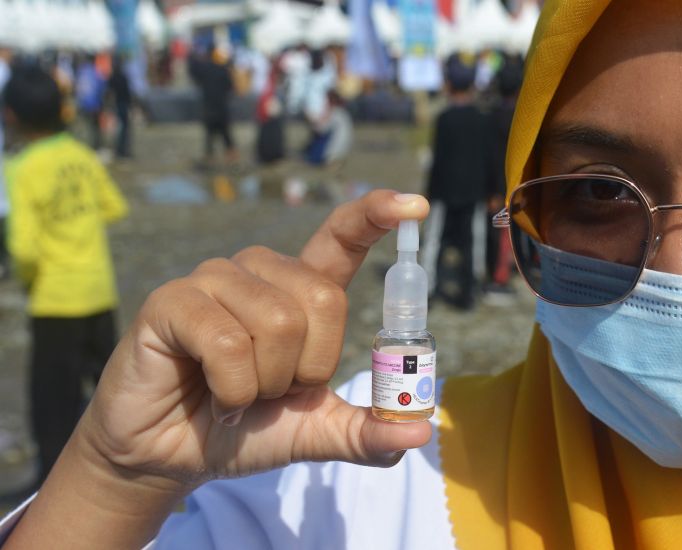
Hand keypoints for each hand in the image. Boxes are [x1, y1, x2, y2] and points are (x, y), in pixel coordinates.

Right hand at [77, 190, 431, 487]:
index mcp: (300, 290)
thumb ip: (368, 431)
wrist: (172, 457)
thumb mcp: (317, 432)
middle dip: (308, 368)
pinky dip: (233, 391)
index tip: (415, 204)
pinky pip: (228, 342)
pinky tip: (215, 400)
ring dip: (267, 384)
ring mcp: (214, 279)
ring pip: (278, 323)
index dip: (375, 215)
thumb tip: (422, 427)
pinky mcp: (172, 300)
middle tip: (274, 392)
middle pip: (324, 300)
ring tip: (239, 396)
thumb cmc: (246, 430)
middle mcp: (261, 272)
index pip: (342, 238)